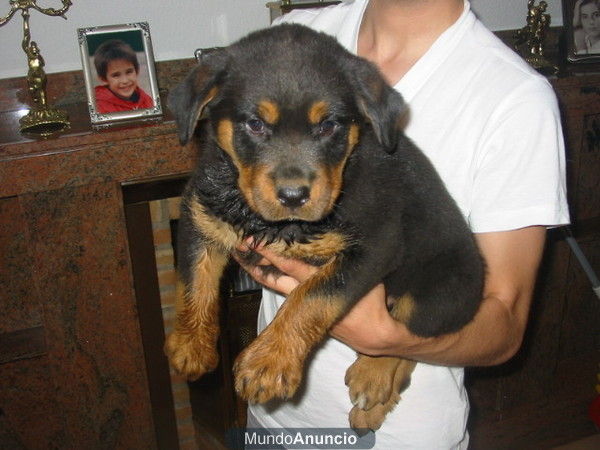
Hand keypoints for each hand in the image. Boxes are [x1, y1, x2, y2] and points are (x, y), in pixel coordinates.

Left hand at [233, 241, 410, 355]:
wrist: (371, 336)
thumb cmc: (372, 302)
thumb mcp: (362, 275)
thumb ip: (348, 256)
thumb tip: (343, 236)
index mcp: (318, 280)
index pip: (290, 262)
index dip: (272, 250)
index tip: (256, 237)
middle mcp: (305, 291)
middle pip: (276, 272)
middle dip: (258, 257)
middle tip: (240, 243)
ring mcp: (302, 302)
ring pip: (275, 283)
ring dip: (258, 270)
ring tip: (241, 257)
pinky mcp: (303, 308)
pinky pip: (283, 289)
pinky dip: (271, 278)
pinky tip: (260, 271)